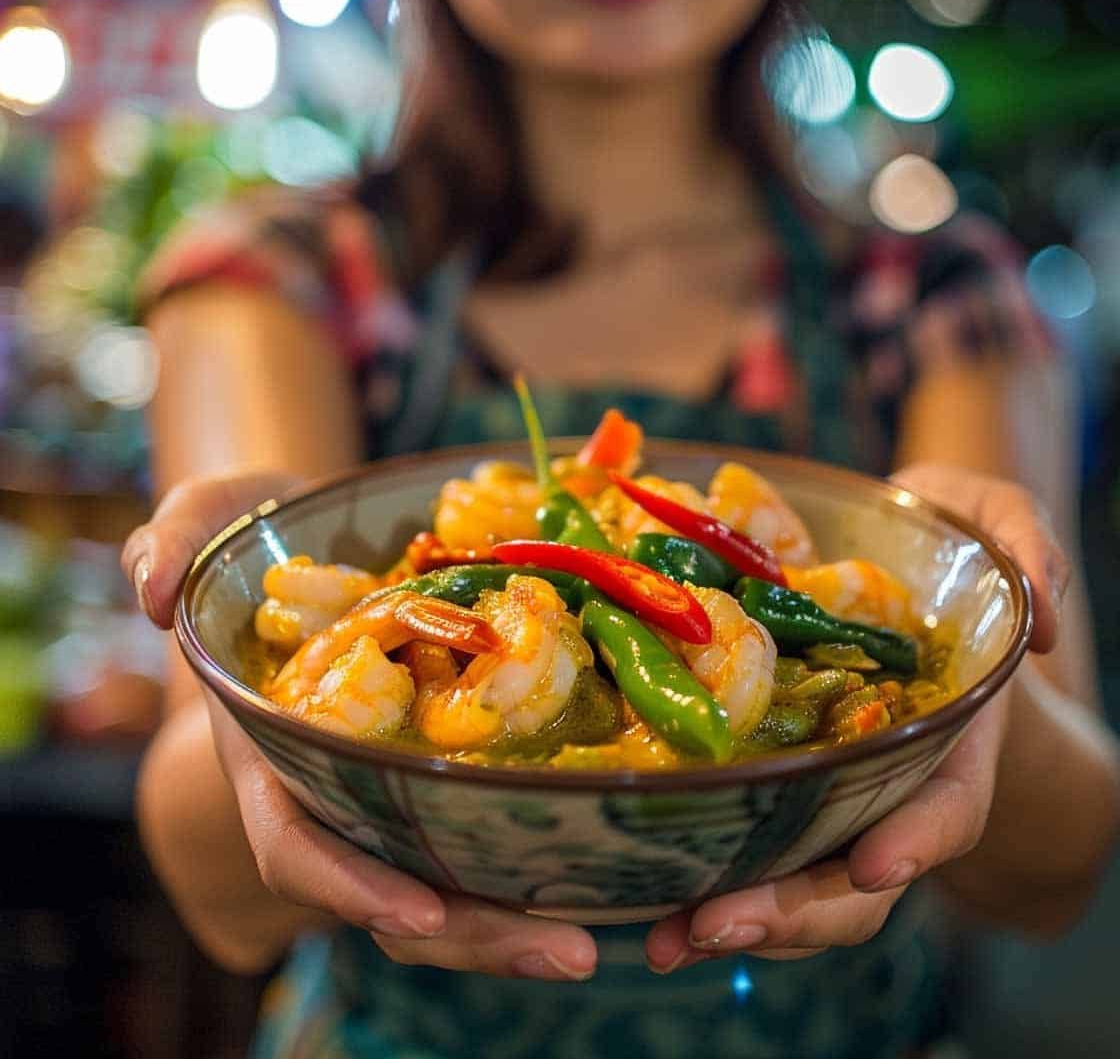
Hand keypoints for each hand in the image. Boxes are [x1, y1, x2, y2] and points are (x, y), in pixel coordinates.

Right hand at [126, 471, 597, 981]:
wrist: (312, 530)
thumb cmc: (255, 532)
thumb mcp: (210, 520)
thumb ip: (174, 540)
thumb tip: (154, 595)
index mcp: (276, 750)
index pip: (297, 842)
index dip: (349, 885)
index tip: (419, 909)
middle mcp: (338, 783)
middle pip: (395, 885)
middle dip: (470, 933)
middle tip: (569, 953)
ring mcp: (395, 778)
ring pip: (449, 875)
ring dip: (516, 920)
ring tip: (595, 941)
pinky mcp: (448, 756)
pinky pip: (489, 819)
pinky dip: (540, 847)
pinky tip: (611, 860)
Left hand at [644, 464, 1068, 972]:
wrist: (894, 549)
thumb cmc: (950, 537)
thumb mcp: (997, 521)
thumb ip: (1028, 550)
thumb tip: (1047, 622)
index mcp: (953, 732)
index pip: (949, 803)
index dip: (917, 840)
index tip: (874, 866)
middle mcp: (891, 777)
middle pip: (859, 876)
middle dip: (795, 909)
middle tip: (716, 924)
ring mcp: (832, 784)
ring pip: (797, 878)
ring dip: (735, 916)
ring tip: (665, 937)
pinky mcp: (776, 769)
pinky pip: (747, 837)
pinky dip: (701, 874)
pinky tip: (647, 900)